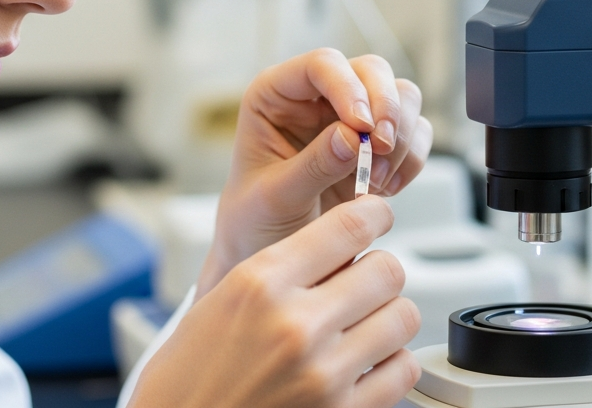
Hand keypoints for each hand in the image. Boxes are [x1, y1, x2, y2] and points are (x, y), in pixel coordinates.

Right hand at [128, 197, 421, 407]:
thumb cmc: (188, 376)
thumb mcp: (218, 302)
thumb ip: (279, 270)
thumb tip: (336, 245)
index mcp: (261, 284)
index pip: (349, 226)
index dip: (374, 214)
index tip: (377, 217)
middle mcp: (296, 325)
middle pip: (387, 270)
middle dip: (379, 271)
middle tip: (364, 282)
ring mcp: (323, 373)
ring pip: (403, 317)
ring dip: (389, 316)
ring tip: (366, 324)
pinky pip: (402, 371)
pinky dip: (393, 363)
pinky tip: (368, 362)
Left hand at [200, 49, 432, 294]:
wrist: (270, 252)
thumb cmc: (254, 220)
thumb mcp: (274, 198)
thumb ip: (311, 166)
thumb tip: (350, 136)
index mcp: (277, 95)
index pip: (321, 65)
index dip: (348, 87)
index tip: (361, 126)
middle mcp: (317, 97)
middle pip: (371, 71)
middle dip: (386, 107)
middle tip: (382, 149)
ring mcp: (351, 118)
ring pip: (402, 96)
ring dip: (402, 136)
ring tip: (378, 178)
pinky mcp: (377, 145)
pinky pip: (415, 132)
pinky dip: (411, 158)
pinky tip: (386, 187)